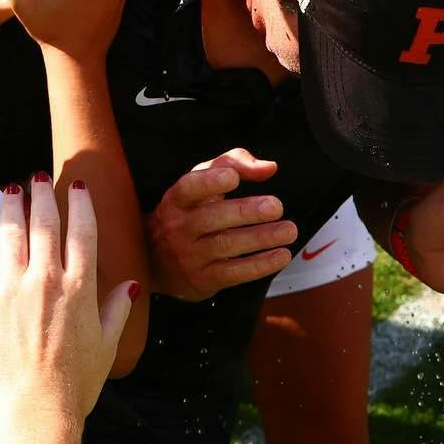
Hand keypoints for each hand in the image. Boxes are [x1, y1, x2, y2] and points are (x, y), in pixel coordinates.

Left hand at [0, 176, 135, 428]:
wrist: (33, 412)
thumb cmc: (75, 385)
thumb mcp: (106, 347)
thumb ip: (117, 309)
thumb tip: (131, 285)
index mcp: (80, 287)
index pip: (82, 231)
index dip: (79, 204)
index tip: (76, 186)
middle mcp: (47, 279)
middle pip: (44, 222)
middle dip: (42, 194)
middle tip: (37, 177)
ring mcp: (12, 287)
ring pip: (12, 233)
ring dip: (12, 206)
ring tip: (11, 189)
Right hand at [147, 149, 295, 300]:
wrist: (156, 262)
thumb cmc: (188, 213)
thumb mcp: (200, 183)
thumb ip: (232, 165)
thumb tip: (268, 168)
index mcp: (177, 200)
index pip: (189, 188)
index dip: (209, 182)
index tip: (233, 178)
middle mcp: (179, 227)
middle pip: (211, 218)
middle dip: (245, 211)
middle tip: (275, 206)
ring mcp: (190, 256)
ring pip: (225, 245)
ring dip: (260, 238)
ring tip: (288, 230)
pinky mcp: (203, 279)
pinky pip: (234, 273)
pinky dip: (260, 265)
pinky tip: (281, 255)